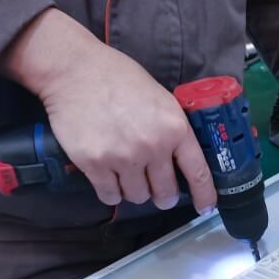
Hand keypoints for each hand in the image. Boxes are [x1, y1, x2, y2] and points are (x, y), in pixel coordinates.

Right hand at [0, 9, 215, 213]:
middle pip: (165, 193)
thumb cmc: (119, 78)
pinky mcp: (94, 163)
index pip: (197, 172)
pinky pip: (109, 196)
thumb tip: (181, 160)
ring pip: (138, 197)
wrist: (74, 69)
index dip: (204, 195)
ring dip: (134, 191)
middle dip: (163, 195)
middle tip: (156, 189)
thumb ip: (173, 130)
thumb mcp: (161, 99)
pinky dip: (110, 192)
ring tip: (127, 174)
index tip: (205, 208)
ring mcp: (123, 157)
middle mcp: (152, 146)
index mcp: (175, 128)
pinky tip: (109, 178)